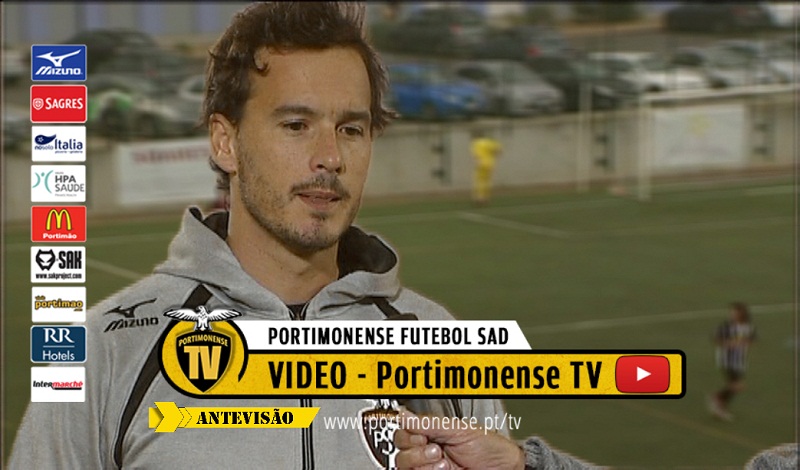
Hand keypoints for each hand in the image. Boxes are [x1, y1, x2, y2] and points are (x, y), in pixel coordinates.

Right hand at [394, 411, 525, 469]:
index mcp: (432, 434)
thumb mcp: (459, 429)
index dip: (409, 434)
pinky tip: (442, 469)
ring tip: (442, 461)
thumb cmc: (490, 448)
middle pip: (400, 451)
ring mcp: (430, 469)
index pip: (404, 432)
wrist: (506, 468)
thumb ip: (430, 423)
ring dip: (422, 463)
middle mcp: (427, 452)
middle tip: (436, 449)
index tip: (422, 435)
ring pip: (404, 466)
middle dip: (416, 450)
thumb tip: (404, 415)